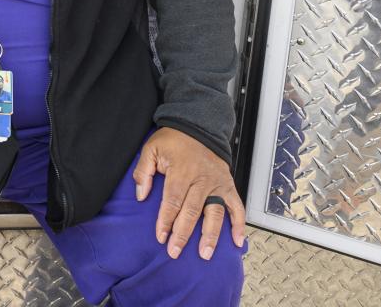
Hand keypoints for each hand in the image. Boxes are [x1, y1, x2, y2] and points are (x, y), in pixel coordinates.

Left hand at [133, 128, 245, 260]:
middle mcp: (201, 179)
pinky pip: (237, 207)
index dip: (166, 220)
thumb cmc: (174, 139)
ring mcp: (217, 184)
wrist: (199, 126)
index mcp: (181, 171)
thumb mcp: (152, 148)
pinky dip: (239, 224)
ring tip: (204, 254)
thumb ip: (143, 171)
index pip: (172, 201)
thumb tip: (141, 196)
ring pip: (215, 213)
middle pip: (191, 211)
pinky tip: (237, 241)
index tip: (160, 236)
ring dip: (210, 235)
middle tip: (175, 251)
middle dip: (183, 234)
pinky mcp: (228, 185)